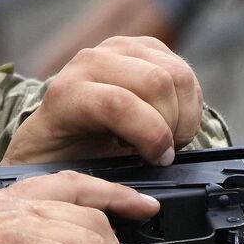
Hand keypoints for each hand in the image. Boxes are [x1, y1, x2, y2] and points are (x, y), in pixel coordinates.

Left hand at [4, 36, 203, 166]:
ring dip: (185, 114)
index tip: (157, 159)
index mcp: (66, 94)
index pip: (118, 103)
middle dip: (172, 125)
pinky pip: (184, 70)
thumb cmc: (62, 157)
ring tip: (167, 137)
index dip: (150, 135)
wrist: (54, 132)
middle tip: (164, 152)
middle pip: (157, 82)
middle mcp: (90, 62)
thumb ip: (102, 177)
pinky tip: (171, 120)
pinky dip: (189, 102)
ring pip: (177, 74)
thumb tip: (139, 196)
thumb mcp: (71, 174)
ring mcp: (118, 49)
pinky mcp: (144, 47)